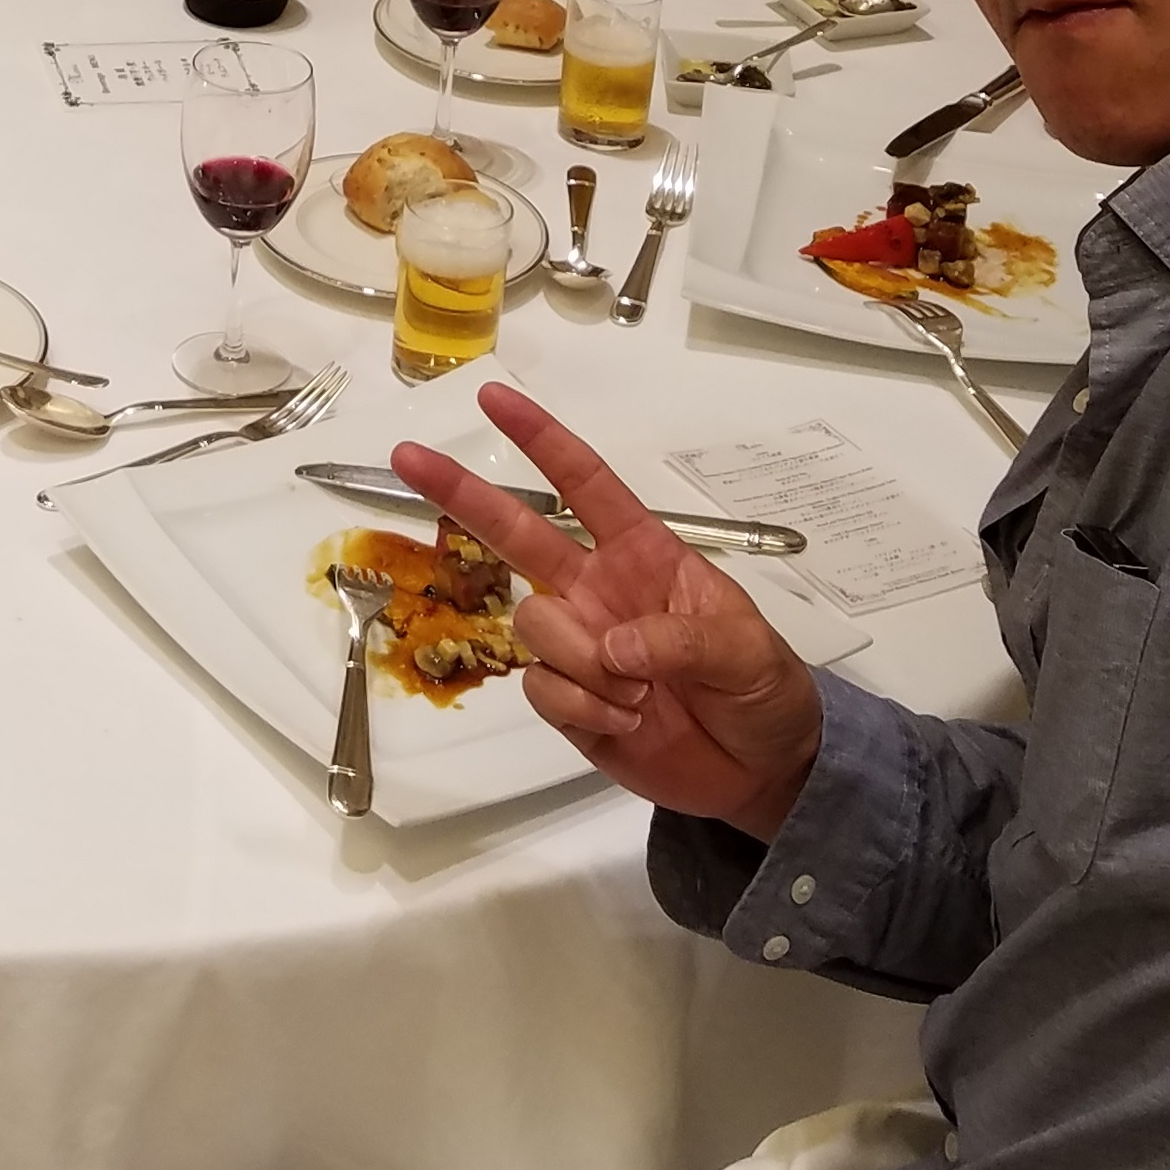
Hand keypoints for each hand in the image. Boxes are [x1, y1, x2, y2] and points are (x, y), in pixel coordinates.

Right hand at [391, 384, 820, 837]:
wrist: (760, 770)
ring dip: (584, 662)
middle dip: (462, 492)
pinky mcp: (566, 703)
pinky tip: (626, 721)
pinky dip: (584, 707)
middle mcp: (597, 590)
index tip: (495, 399)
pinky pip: (541, 688)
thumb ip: (681, 638)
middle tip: (406, 455)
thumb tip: (613, 647)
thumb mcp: (745, 650)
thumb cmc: (762, 690)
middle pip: (516, 532)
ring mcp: (577, 646)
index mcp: (644, 555)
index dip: (542, 440)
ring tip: (641, 694)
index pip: (586, 485)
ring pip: (532, 622)